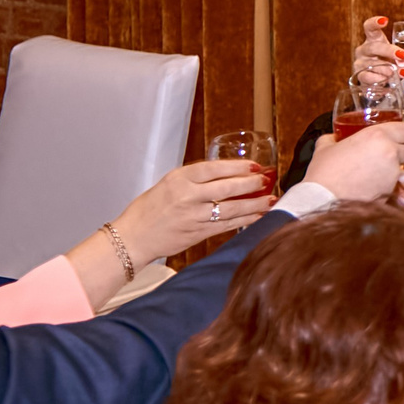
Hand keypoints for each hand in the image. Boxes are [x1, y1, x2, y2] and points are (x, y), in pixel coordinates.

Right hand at [108, 160, 273, 261]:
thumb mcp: (168, 184)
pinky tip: (258, 216)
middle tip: (267, 181)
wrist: (133, 237)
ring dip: (254, 204)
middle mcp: (187, 196)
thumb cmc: (149, 209)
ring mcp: (193, 216)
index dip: (237, 167)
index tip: (254, 166)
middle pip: (226, 188)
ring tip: (270, 199)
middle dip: (251, 184)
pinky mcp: (198, 233)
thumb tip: (227, 174)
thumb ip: (194, 179)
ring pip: (231, 208)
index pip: (213, 168)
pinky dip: (245, 221)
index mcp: (178, 179)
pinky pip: (227, 226)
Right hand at [306, 118, 403, 201]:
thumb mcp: (325, 147)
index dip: (401, 134)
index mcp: (376, 136)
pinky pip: (395, 185)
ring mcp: (392, 174)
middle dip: (398, 152)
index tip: (396, 137)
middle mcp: (389, 153)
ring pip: (403, 168)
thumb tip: (334, 137)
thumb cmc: (324, 175)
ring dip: (393, 169)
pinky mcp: (391, 191)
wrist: (323, 199)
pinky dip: (387, 184)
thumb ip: (333, 138)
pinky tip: (371, 185)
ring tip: (374, 172)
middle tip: (383, 155)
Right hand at [351, 16, 399, 86]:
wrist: (377, 81)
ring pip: (372, 63)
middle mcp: (364, 50)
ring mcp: (360, 63)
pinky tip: (387, 79)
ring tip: (400, 72)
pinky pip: (367, 77)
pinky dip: (379, 78)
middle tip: (402, 55)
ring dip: (388, 68)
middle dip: (389, 51)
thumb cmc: (388, 63)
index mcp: (373, 40)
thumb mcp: (398, 57)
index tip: (384, 21)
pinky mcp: (360, 76)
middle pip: (373, 46)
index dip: (375, 22)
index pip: (369, 27)